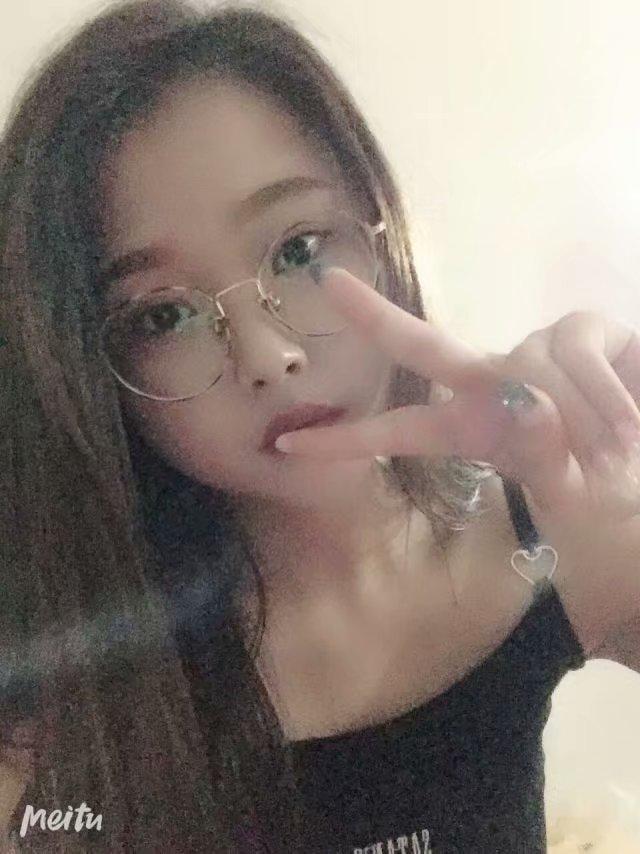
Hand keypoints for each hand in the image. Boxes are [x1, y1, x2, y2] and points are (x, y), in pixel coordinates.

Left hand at [276, 268, 639, 522]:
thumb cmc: (602, 482)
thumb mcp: (563, 484)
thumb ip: (536, 452)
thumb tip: (522, 402)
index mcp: (472, 428)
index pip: (399, 432)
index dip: (347, 441)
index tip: (288, 448)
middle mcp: (491, 380)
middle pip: (423, 343)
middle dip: (374, 316)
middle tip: (328, 283)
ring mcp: (534, 348)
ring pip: (533, 365)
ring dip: (580, 418)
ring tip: (613, 452)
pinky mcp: (582, 326)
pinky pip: (578, 346)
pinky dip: (607, 392)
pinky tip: (629, 421)